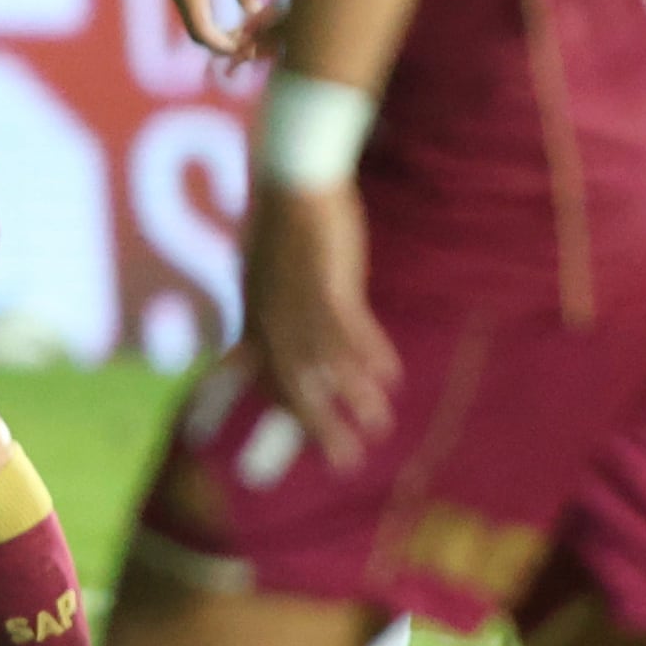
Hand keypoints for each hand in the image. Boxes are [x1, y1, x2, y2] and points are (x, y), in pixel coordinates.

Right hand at [166, 0, 279, 66]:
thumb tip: (255, 11)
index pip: (202, 31)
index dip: (222, 45)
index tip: (245, 50)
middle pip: (197, 35)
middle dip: (222, 45)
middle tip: (250, 48)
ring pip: (198, 29)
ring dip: (220, 38)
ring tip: (247, 38)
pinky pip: (200, 20)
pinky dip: (217, 28)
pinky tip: (239, 27)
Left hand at [240, 173, 398, 468]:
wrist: (292, 183)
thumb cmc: (283, 225)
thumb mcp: (263, 275)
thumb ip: (268, 311)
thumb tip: (264, 336)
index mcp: (254, 316)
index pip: (262, 377)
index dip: (277, 413)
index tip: (281, 450)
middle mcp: (270, 318)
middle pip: (292, 385)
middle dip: (317, 427)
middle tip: (343, 463)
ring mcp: (297, 305)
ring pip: (326, 366)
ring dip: (354, 399)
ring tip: (377, 428)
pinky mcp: (326, 286)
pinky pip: (351, 331)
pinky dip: (371, 355)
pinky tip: (391, 378)